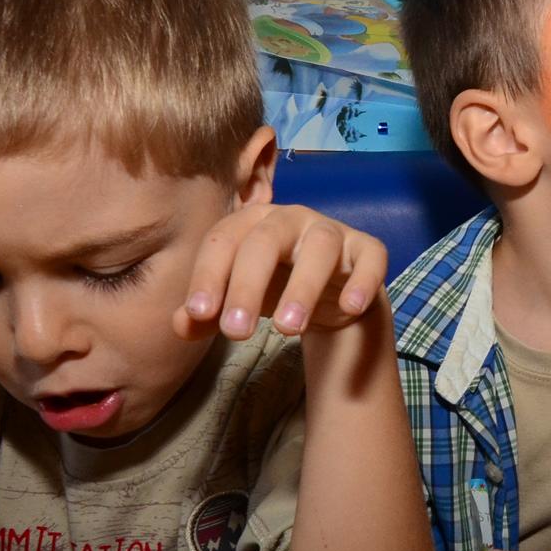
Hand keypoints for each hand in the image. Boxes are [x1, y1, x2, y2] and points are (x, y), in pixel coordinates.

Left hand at [174, 204, 387, 341]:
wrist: (332, 293)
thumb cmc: (275, 287)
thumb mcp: (237, 301)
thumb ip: (206, 314)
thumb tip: (181, 324)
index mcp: (250, 223)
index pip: (222, 241)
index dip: (208, 275)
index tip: (199, 314)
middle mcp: (290, 218)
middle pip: (265, 242)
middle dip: (248, 287)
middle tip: (235, 332)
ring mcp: (332, 231)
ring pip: (319, 248)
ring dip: (303, 287)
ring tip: (287, 330)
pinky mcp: (367, 249)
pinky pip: (369, 258)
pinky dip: (362, 280)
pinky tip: (350, 308)